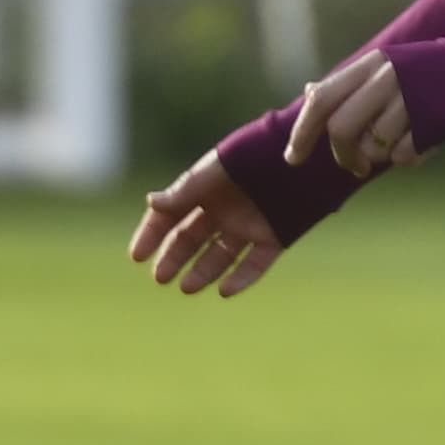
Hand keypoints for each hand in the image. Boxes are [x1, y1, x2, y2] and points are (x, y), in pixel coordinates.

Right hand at [128, 151, 283, 296]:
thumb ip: (186, 190)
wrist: (306, 156)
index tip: (137, 256)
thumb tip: (151, 203)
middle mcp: (224, 209)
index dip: (152, 234)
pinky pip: (255, 263)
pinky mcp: (275, 237)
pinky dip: (241, 278)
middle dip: (174, 258)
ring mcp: (248, 224)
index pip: (170, 215)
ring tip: (186, 288)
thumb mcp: (216, 172)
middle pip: (192, 239)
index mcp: (205, 188)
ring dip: (202, 272)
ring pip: (220, 255)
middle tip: (160, 277)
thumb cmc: (256, 154)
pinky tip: (225, 290)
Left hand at [285, 49, 417, 181]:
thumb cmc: (423, 75)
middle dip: (343, 155)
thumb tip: (309, 93)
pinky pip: (403, 156)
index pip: (321, 100)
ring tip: (397, 144)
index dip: (302, 132)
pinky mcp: (433, 122)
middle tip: (354, 165)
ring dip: (380, 157)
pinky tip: (421, 143)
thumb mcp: (383, 68)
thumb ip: (348, 84)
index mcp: (368, 64)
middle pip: (342, 130)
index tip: (293, 159)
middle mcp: (386, 79)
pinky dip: (407, 159)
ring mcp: (410, 100)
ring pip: (373, 147)